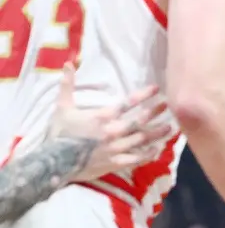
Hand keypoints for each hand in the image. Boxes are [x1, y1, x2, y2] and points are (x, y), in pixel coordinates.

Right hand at [49, 64, 171, 181]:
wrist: (52, 164)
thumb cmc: (59, 134)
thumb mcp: (62, 107)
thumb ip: (67, 85)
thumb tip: (68, 63)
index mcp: (102, 117)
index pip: (128, 103)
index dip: (144, 95)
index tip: (157, 88)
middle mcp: (112, 131)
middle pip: (139, 120)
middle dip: (155, 112)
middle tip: (167, 105)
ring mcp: (115, 149)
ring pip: (142, 139)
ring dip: (157, 133)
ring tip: (170, 127)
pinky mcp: (115, 163)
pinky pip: (136, 158)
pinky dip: (148, 154)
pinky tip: (157, 149)